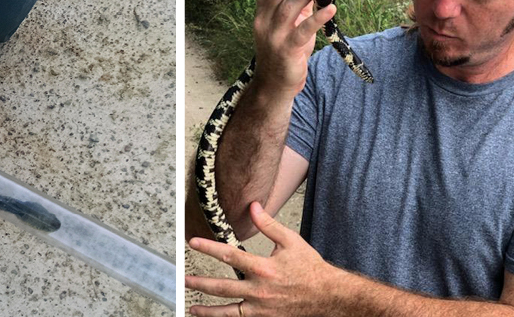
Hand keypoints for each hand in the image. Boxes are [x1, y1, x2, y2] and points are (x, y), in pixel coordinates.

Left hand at [186, 202, 340, 316]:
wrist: (329, 296)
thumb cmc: (310, 268)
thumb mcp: (291, 241)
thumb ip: (268, 225)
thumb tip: (253, 206)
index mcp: (264, 268)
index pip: (229, 256)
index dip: (208, 248)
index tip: (192, 243)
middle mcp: (260, 290)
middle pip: (222, 288)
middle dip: (200, 284)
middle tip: (184, 280)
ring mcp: (262, 308)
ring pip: (229, 312)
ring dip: (208, 311)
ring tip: (192, 309)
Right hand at [252, 0, 336, 96]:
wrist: (275, 85)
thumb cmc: (285, 53)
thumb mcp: (289, 26)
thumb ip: (300, 6)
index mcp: (261, 13)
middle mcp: (263, 21)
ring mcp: (273, 36)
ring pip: (289, 6)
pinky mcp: (286, 49)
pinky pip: (303, 29)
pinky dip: (318, 17)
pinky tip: (331, 8)